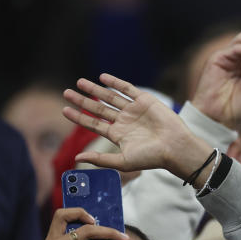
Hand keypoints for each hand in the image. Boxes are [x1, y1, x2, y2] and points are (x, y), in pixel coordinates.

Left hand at [62, 74, 213, 179]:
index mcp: (119, 135)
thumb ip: (101, 159)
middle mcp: (124, 121)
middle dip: (82, 101)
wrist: (175, 147)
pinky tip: (102, 77)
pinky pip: (127, 89)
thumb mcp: (123, 161)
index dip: (79, 117)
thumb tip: (77, 158)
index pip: (94, 124)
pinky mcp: (145, 101)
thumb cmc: (152, 158)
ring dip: (95, 89)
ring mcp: (134, 110)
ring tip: (79, 82)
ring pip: (110, 97)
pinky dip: (115, 82)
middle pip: (98, 109)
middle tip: (66, 93)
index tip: (65, 110)